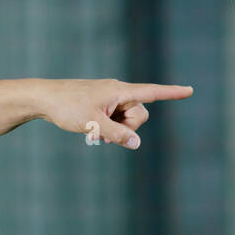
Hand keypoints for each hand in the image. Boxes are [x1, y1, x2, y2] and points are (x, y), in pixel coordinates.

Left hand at [39, 79, 192, 148]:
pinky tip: (91, 131)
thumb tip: (137, 143)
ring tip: (94, 132)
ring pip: (127, 120)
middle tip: (104, 134)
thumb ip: (118, 134)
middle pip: (139, 114)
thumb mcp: (93, 124)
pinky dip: (108, 129)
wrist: (44, 99)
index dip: (171, 93)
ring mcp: (109, 99)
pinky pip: (115, 120)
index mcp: (119, 91)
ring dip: (116, 131)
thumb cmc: (67, 107)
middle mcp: (117, 92)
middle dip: (128, 128)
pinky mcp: (101, 105)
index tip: (190, 90)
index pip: (151, 92)